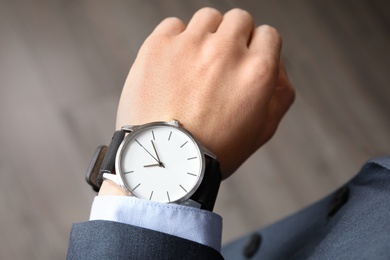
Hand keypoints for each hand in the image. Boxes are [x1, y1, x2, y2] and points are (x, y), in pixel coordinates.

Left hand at [116, 8, 294, 178]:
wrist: (163, 161)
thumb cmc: (211, 150)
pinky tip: (174, 63)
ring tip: (196, 62)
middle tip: (221, 62)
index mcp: (257, 71)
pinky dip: (176, 39)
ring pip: (208, 17)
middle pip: (240, 19)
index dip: (258, 48)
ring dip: (207, 34)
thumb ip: (280, 94)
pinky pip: (174, 24)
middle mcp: (226, 51)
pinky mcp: (159, 46)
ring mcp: (190, 45)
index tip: (246, 60)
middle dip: (235, 37)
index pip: (268, 34)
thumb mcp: (262, 131)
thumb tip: (278, 66)